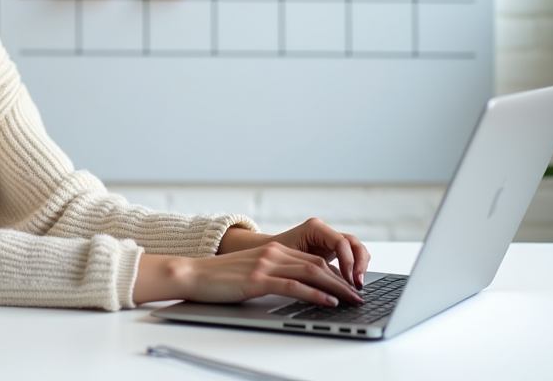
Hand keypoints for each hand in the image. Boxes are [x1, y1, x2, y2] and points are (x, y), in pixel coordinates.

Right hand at [218, 219, 369, 289]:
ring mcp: (267, 264)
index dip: (336, 274)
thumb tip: (296, 290)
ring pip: (312, 273)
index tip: (350, 287)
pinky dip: (315, 294)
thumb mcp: (252, 272)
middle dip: (342, 281)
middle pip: (319, 265)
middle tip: (358, 296)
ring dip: (336, 288)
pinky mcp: (259, 278)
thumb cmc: (220, 279)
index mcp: (274, 250)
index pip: (314, 261)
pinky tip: (328, 302)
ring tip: (351, 300)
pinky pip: (294, 285)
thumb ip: (274, 275)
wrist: (193, 275)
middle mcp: (274, 253)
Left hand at [268, 218, 370, 289]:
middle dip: (359, 264)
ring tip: (357, 286)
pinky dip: (354, 269)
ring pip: (356, 249)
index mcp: (314, 228)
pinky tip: (350, 284)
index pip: (341, 243)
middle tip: (358, 285)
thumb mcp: (289, 263)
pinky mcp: (332, 251)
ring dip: (360, 267)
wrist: (261, 253)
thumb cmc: (271, 256)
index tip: (349, 281)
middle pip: (353, 243)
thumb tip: (328, 290)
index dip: (348, 262)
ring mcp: (330, 240)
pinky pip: (351, 257)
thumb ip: (309, 271)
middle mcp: (325, 231)